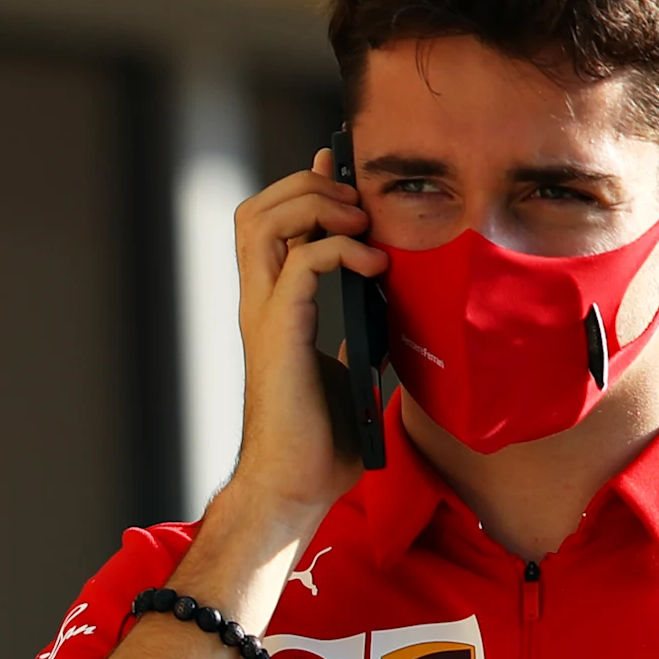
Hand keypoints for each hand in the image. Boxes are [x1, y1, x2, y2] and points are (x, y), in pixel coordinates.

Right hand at [229, 152, 390, 517]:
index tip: (345, 172)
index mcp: (275, 308)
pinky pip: (303, 261)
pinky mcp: (280, 332)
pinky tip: (375, 266)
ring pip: (264, 220)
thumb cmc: (322, 441)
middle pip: (259, 208)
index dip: (305, 186)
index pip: (272, 224)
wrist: (296, 486)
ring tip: (358, 222)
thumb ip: (363, 333)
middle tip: (356, 202)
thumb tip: (399, 310)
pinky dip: (341, 249)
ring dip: (315, 205)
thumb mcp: (356, 368)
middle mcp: (261, 302)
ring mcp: (265, 315)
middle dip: (309, 186)